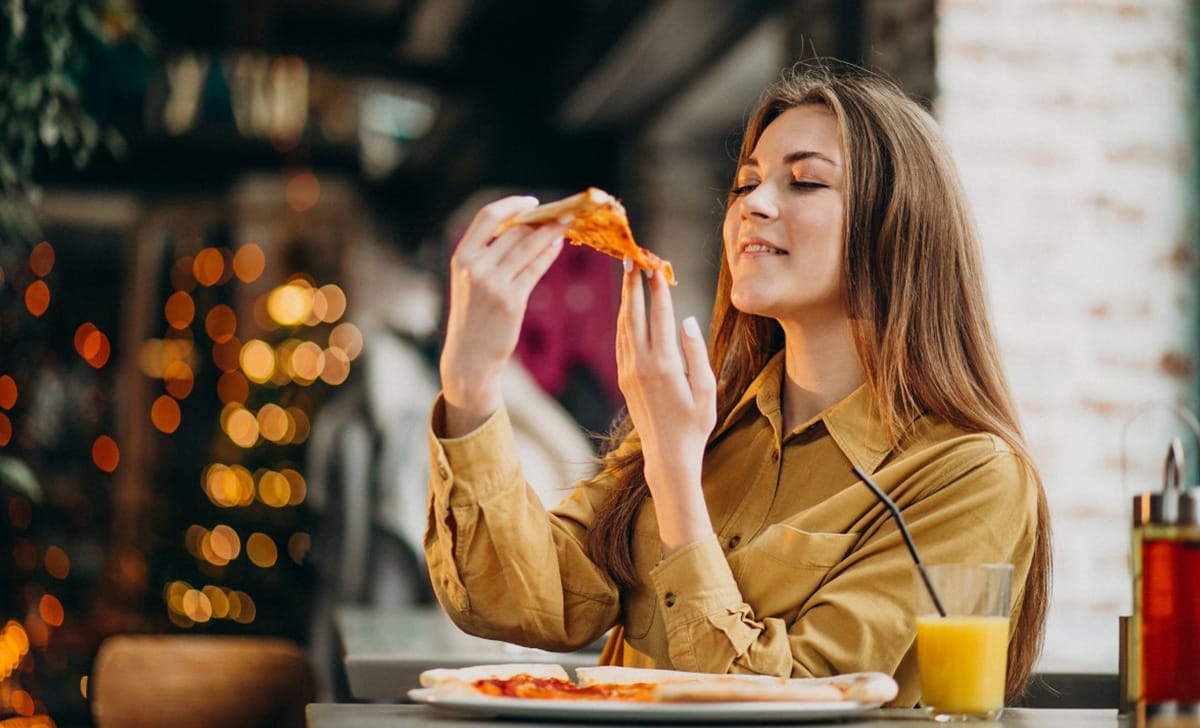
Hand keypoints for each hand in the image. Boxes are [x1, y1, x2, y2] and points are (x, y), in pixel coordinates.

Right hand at [439, 196, 565, 435]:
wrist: (469, 356)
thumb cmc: (473, 317)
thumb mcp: (470, 281)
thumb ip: (489, 255)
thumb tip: (525, 228)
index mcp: (461, 257)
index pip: (487, 217)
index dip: (512, 205)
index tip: (532, 202)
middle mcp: (475, 267)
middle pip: (515, 231)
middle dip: (541, 218)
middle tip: (562, 211)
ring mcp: (493, 284)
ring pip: (529, 246)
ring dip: (551, 232)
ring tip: (568, 223)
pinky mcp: (511, 300)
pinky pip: (535, 269)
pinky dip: (549, 254)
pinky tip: (558, 245)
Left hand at [616, 261, 717, 553]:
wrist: (667, 455)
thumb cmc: (695, 425)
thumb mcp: (707, 390)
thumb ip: (697, 352)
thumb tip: (688, 320)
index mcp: (666, 365)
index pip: (660, 316)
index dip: (657, 289)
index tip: (656, 265)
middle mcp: (643, 365)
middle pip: (634, 315)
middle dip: (633, 285)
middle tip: (633, 258)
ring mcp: (629, 372)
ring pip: (623, 326)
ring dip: (625, 299)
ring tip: (628, 275)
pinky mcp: (624, 379)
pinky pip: (621, 342)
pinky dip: (623, 321)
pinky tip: (626, 309)